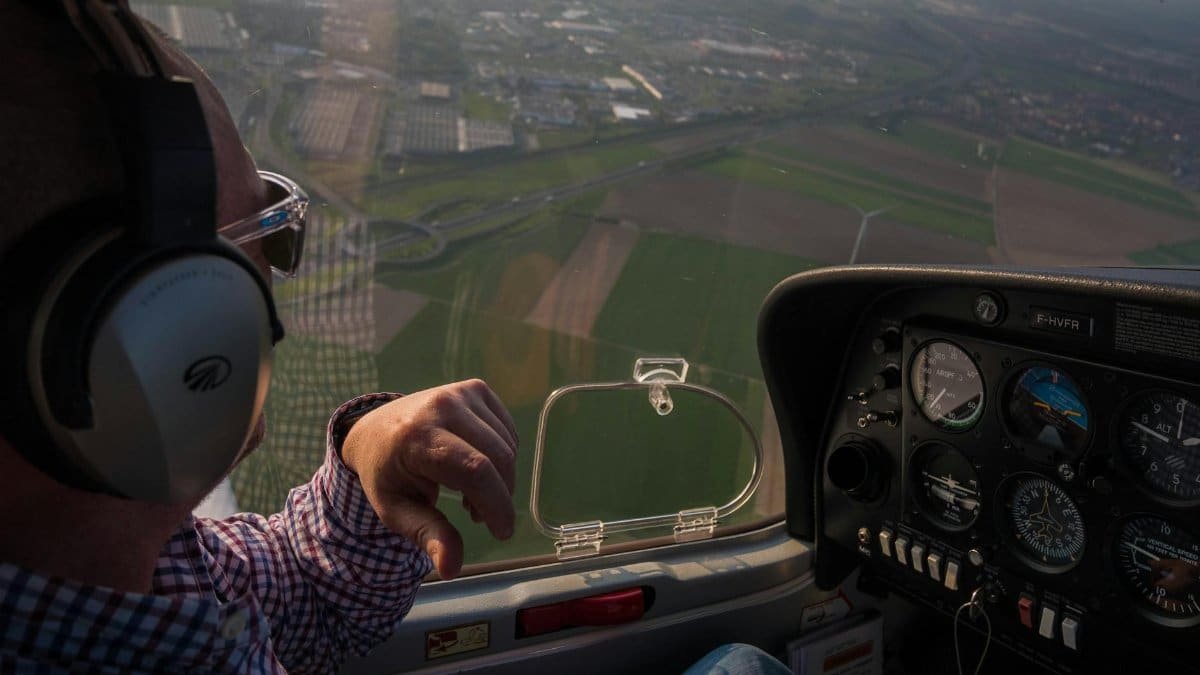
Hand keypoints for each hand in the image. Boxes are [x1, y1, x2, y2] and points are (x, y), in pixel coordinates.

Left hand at [341, 379, 518, 579]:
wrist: (374, 429)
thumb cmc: (385, 474)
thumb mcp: (396, 510)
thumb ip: (427, 535)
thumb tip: (452, 569)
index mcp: (418, 436)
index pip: (475, 470)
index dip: (498, 504)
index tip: (503, 532)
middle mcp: (443, 406)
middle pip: (498, 458)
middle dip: (501, 497)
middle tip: (482, 519)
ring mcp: (462, 392)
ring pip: (508, 447)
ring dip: (501, 480)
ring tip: (471, 496)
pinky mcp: (476, 389)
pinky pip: (508, 432)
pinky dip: (503, 458)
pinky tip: (477, 468)